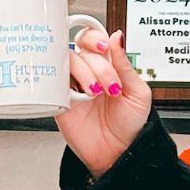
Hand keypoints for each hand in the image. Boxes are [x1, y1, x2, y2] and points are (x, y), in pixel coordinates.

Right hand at [54, 29, 151, 179]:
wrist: (118, 153)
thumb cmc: (130, 125)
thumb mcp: (138, 92)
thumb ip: (125, 65)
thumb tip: (117, 37)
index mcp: (107, 66)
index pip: (93, 39)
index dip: (94, 38)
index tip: (104, 48)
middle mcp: (87, 72)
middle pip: (80, 49)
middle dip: (95, 62)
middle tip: (109, 85)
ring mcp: (72, 86)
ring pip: (66, 62)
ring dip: (83, 74)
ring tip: (95, 94)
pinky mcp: (59, 100)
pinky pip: (50, 82)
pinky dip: (59, 82)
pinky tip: (75, 95)